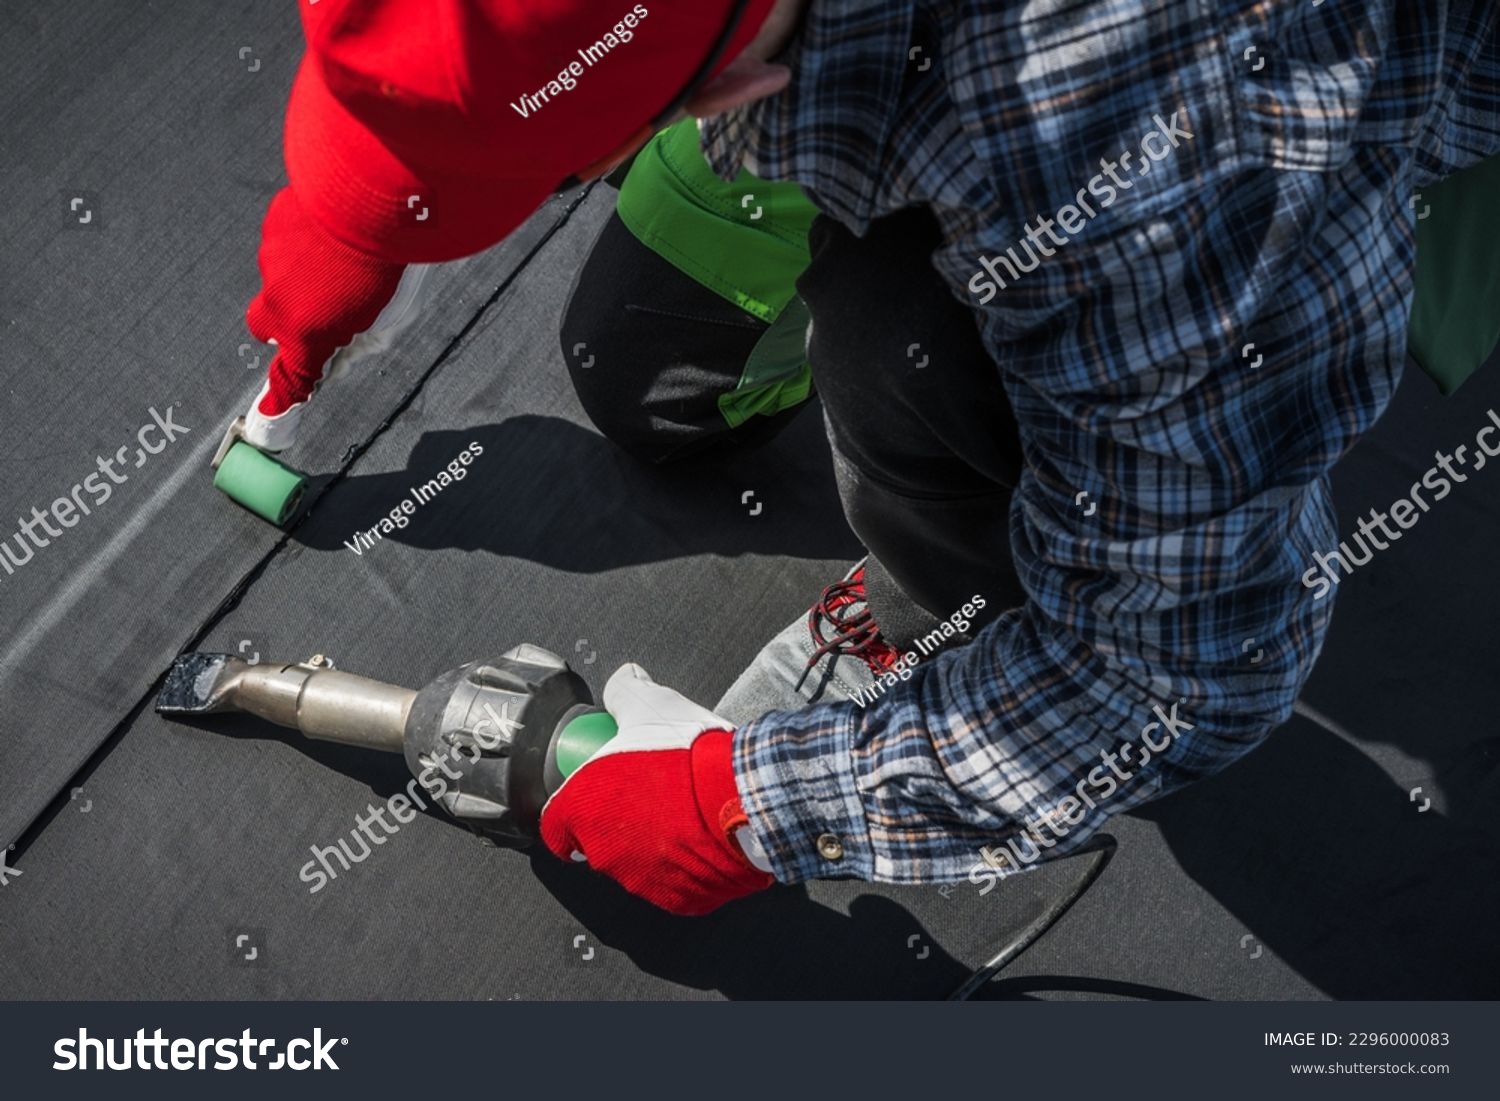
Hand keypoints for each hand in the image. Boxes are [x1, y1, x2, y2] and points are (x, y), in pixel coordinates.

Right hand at [242, 186, 409, 446]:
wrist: (371, 200)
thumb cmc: (388, 265)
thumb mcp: (387, 317)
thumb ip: (360, 337)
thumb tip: (345, 345)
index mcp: (307, 333)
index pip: (289, 375)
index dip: (281, 394)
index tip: (271, 412)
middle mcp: (278, 301)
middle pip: (265, 327)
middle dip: (285, 324)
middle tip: (319, 312)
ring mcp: (270, 261)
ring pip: (277, 279)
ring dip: (301, 275)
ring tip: (341, 258)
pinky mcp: (274, 226)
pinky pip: (283, 241)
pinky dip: (302, 240)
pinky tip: (331, 229)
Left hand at [541, 664, 774, 915]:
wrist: (743, 794)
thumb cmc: (689, 755)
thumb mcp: (649, 704)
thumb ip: (625, 691)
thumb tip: (624, 679)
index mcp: (582, 810)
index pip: (556, 826)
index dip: (571, 811)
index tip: (591, 799)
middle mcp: (604, 854)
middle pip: (598, 843)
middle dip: (618, 822)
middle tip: (648, 796)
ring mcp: (642, 882)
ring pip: (636, 864)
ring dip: (650, 844)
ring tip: (681, 813)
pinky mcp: (679, 901)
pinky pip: (674, 883)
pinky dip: (683, 866)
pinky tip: (701, 837)